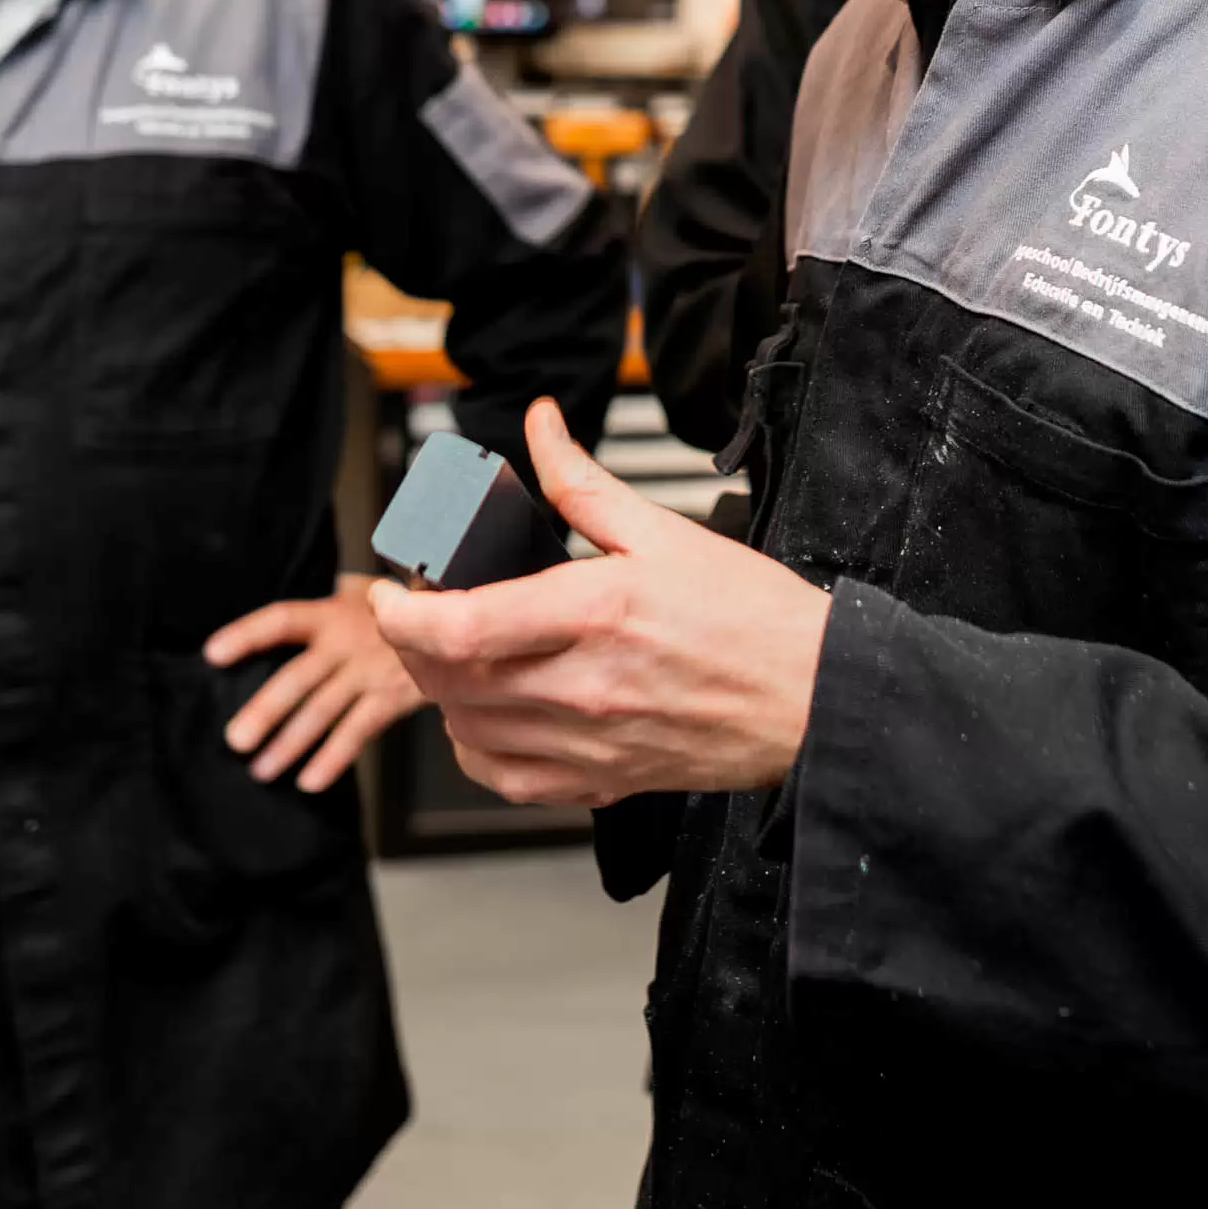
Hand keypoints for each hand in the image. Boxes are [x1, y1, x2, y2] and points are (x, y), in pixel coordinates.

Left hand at [205, 575, 423, 791]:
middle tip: (235, 740)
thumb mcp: (360, 593)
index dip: (246, 635)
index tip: (212, 654)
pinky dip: (333, 759)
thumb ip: (324, 610)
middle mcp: (346, 641)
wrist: (454, 614)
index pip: (280, 620)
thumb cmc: (397, 605)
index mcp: (331, 612)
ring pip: (322, 712)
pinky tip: (308, 781)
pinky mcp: (392, 697)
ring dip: (289, 745)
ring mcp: (369, 671)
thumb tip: (275, 628)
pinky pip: (357, 733)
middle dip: (264, 711)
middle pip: (297, 678)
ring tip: (261, 770)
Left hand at [370, 398, 830, 808]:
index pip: (458, 627)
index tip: (391, 592)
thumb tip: (540, 426)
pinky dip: (478, 748)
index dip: (401, 612)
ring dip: (442, 692)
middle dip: (412, 643)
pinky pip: (508, 779)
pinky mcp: (603, 782)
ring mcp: (591, 744)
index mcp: (595, 614)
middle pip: (448, 681)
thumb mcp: (664, 532)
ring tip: (457, 654)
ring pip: (468, 732)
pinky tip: (490, 713)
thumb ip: (583, 483)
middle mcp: (584, 688)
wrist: (816, 699)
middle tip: (419, 611)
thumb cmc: (753, 619)